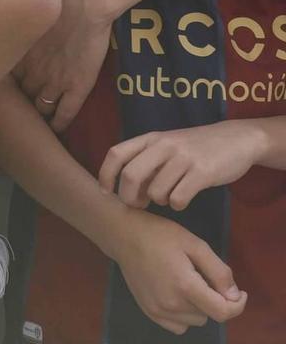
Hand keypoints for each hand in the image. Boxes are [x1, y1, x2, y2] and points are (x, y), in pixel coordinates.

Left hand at [14, 0, 110, 132]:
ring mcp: (55, 81)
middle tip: (18, 110)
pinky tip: (55, 129)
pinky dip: (58, 123)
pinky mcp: (77, 87)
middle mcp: (32, 72)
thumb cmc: (54, 2)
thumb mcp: (24, 19)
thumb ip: (16, 33)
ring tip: (36, 123)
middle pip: (19, 96)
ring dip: (37, 114)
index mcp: (17, 56)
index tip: (2, 95)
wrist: (83, 2)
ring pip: (40, 107)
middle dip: (18, 102)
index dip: (5, 89)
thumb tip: (2, 30)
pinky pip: (64, 113)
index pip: (5, 82)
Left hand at [100, 122, 265, 211]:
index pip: (116, 154)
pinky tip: (182, 200)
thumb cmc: (196, 147)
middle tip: (137, 205)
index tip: (106, 192)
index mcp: (150, 138)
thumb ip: (146, 162)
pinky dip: (176, 205)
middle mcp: (163, 145)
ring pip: (155, 191)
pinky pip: (178, 198)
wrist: (236, 139)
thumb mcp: (167, 145)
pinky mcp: (203, 172)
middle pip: (130, 175)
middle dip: (128, 197)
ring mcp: (183, 158)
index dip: (105, 175)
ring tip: (167, 197)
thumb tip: (125, 190)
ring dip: (158, 201)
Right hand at [108, 206, 245, 333]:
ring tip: (186, 283)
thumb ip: (219, 271)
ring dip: (198, 307)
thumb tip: (234, 295)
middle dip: (213, 299)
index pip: (222, 312)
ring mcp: (158, 310)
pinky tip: (176, 296)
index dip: (238, 305)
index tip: (240, 293)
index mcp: (185, 286)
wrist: (122, 235)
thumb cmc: (159, 235)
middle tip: (202, 276)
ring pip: (195, 321)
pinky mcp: (149, 311)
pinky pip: (178, 326)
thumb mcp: (195, 244)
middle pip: (209, 315)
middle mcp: (171, 304)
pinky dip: (183, 316)